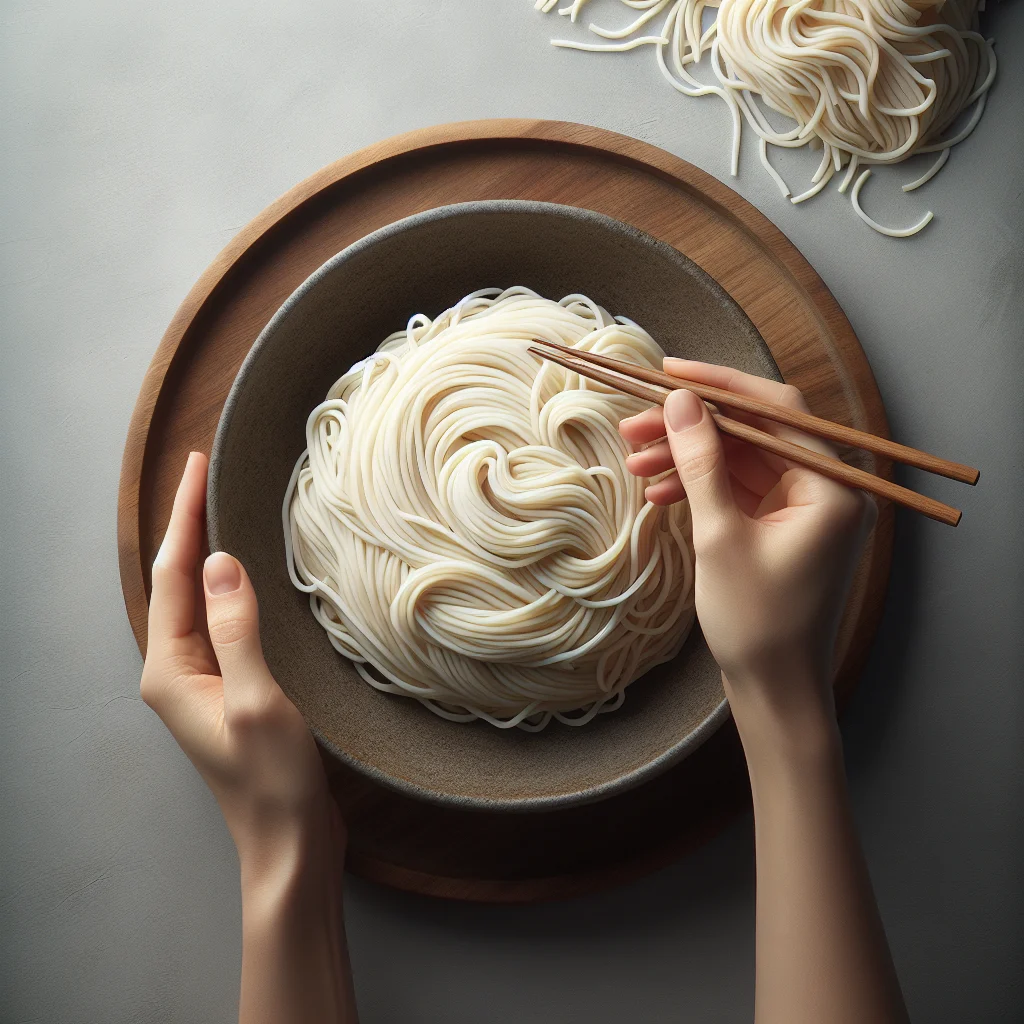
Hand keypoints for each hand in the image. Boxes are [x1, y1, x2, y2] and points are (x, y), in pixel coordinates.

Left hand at [140, 451, 341, 870]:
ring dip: (205, 550)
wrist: (288, 839)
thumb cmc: (272, 780)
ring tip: (219, 506)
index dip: (185, 517)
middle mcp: (176, 671)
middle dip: (188, 524)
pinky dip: (228, 584)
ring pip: (196, 599)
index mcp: (170, 671)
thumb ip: (234, 629)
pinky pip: (219, 620)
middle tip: (205, 471)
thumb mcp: (256, 700)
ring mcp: (200, 680)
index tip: (197, 466)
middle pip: (177, 582)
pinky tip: (244, 571)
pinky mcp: (228, 687)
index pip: (174, 576)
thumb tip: (219, 562)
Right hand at [620, 361, 876, 723]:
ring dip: (689, 457)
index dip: (720, 384)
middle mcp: (828, 490)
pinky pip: (740, 490)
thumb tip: (682, 402)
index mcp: (833, 487)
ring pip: (741, 460)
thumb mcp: (719, 536)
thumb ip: (702, 463)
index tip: (668, 373)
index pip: (776, 409)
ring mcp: (806, 509)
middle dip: (692, 427)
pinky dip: (702, 486)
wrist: (773, 691)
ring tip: (634, 458)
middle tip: (635, 423)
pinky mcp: (783, 528)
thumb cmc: (756, 623)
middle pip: (754, 433)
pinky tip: (658, 489)